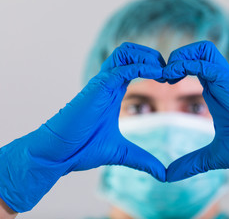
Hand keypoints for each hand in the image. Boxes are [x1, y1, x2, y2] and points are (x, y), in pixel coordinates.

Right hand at [0, 42, 166, 211]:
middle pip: (130, 52)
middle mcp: (108, 83)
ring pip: (124, 53)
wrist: (58, 154)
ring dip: (147, 56)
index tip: (170, 81)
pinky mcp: (97, 87)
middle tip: (169, 72)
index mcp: (113, 92)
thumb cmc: (82, 149)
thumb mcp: (121, 152)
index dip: (153, 67)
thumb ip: (143, 159)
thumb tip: (162, 174)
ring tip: (162, 71)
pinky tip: (157, 75)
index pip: (134, 65)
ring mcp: (101, 83)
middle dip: (152, 56)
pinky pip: (122, 68)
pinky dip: (142, 67)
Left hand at [164, 41, 228, 191]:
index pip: (195, 66)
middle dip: (178, 56)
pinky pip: (207, 64)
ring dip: (182, 56)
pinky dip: (188, 65)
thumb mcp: (211, 156)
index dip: (177, 68)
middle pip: (199, 50)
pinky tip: (173, 77)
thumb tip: (169, 176)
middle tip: (165, 76)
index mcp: (215, 92)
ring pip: (204, 50)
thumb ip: (190, 163)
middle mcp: (220, 82)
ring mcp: (226, 81)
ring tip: (169, 74)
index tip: (163, 84)